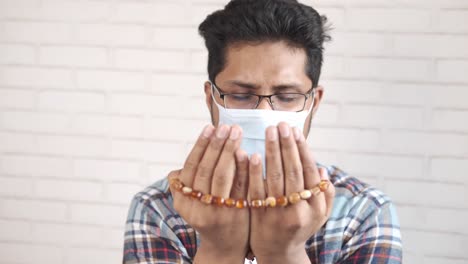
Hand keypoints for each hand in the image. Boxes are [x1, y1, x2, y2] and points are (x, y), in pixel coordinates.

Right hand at [168, 124, 249, 263]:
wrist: (224, 246)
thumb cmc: (210, 213)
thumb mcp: (194, 198)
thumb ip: (192, 176)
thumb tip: (198, 147)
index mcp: (183, 200)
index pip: (191, 167)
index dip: (200, 146)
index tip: (210, 127)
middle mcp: (197, 207)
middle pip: (206, 170)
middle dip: (216, 144)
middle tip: (226, 126)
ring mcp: (217, 211)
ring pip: (222, 176)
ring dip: (229, 151)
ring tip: (237, 132)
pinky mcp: (236, 214)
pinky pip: (240, 187)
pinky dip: (243, 168)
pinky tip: (249, 152)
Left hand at [248, 122, 334, 263]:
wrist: (279, 253)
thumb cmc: (300, 227)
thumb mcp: (320, 215)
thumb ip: (325, 193)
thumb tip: (321, 168)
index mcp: (315, 206)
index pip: (309, 172)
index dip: (303, 150)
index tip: (296, 131)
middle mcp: (299, 209)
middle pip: (293, 171)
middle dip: (287, 145)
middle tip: (282, 124)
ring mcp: (278, 213)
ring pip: (275, 178)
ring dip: (272, 151)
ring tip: (269, 131)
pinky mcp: (259, 216)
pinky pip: (256, 190)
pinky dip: (254, 172)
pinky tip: (252, 155)